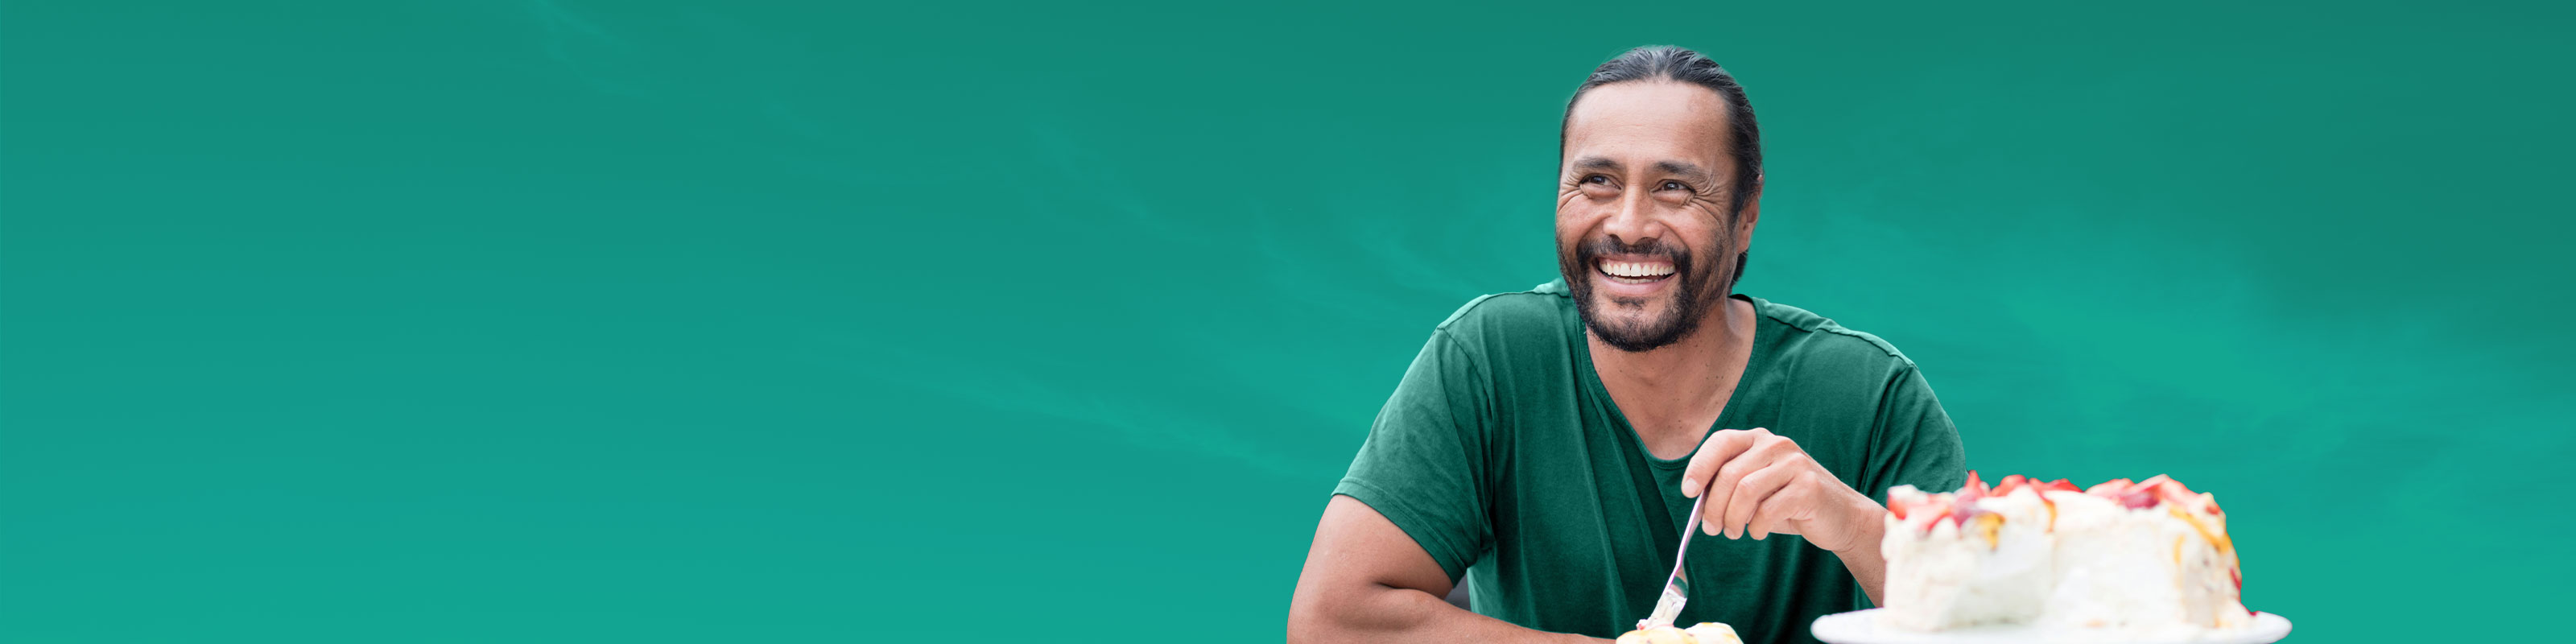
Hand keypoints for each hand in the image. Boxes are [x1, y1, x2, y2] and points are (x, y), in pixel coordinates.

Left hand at [1678, 428, 1880, 553]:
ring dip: (1731, 518)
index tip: (1689, 492)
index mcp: (1760, 439)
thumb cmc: (1790, 505)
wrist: (1841, 517)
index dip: (1700, 465)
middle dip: (1713, 506)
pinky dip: (1755, 527)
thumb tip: (1697, 500)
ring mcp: (1795, 464)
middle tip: (1711, 528)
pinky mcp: (1809, 487)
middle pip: (1729, 473)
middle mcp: (1777, 445)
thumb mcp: (1757, 490)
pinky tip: (1757, 532)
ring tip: (1732, 533)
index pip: (1721, 442)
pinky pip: (1768, 510)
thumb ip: (1730, 487)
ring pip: (1745, 490)